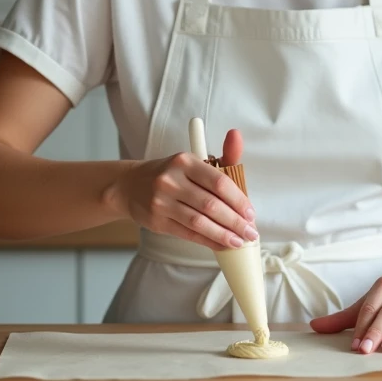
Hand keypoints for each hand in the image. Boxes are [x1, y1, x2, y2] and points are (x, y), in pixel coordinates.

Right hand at [116, 129, 256, 251]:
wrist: (130, 186)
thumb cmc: (171, 174)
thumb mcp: (193, 161)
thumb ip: (221, 156)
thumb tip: (237, 135)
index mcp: (185, 161)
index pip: (219, 182)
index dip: (238, 200)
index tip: (251, 213)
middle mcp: (171, 180)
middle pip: (211, 205)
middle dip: (235, 221)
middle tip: (251, 232)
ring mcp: (161, 202)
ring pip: (199, 222)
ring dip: (223, 235)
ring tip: (239, 241)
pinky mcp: (157, 221)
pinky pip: (188, 234)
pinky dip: (208, 241)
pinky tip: (222, 245)